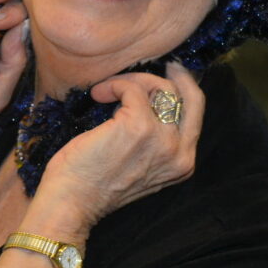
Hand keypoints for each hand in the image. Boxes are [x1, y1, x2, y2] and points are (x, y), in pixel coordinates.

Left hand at [29, 62, 202, 235]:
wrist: (71, 204)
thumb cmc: (94, 184)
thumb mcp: (139, 165)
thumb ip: (154, 141)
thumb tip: (152, 101)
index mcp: (183, 164)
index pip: (195, 116)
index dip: (184, 90)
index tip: (169, 76)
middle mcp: (179, 152)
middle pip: (191, 98)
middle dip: (177, 75)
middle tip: (162, 63)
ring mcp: (161, 139)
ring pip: (159, 88)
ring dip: (131, 81)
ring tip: (106, 91)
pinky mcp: (138, 125)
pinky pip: (132, 89)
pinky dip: (114, 85)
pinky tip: (97, 95)